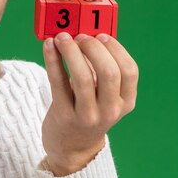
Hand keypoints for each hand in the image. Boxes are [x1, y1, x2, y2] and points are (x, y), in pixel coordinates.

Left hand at [41, 32, 137, 176]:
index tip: (100, 35)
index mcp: (126, 101)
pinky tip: (49, 45)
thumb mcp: (103, 94)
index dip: (115, 49)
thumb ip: (99, 67)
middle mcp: (110, 110)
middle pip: (109, 73)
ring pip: (83, 78)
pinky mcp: (64, 116)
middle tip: (80, 36)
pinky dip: (53, 59)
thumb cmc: (88, 108)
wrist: (71, 146)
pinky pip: (58, 82)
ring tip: (61, 37)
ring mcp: (88, 116)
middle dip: (93, 48)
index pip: (129, 71)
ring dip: (71, 51)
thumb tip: (85, 31)